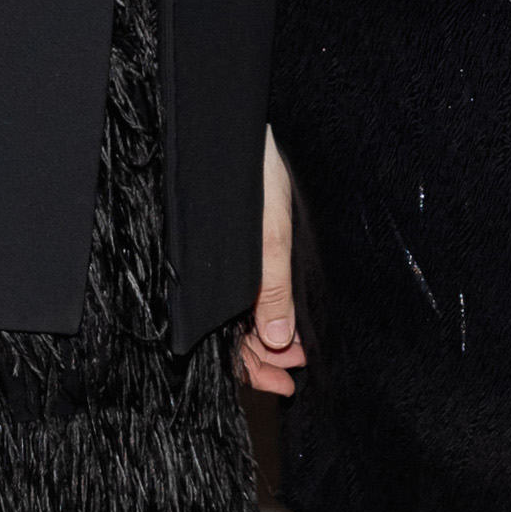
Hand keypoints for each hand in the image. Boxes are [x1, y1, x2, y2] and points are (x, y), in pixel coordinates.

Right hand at [236, 128, 304, 394]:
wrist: (230, 126)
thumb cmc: (248, 172)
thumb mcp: (269, 233)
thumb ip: (271, 286)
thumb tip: (276, 338)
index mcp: (216, 279)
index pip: (227, 341)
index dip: (255, 368)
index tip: (284, 385)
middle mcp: (216, 276)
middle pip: (232, 333)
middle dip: (264, 358)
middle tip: (294, 376)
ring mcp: (223, 264)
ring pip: (238, 316)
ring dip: (265, 337)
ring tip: (294, 354)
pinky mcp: (230, 246)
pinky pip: (241, 292)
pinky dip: (261, 311)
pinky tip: (278, 319)